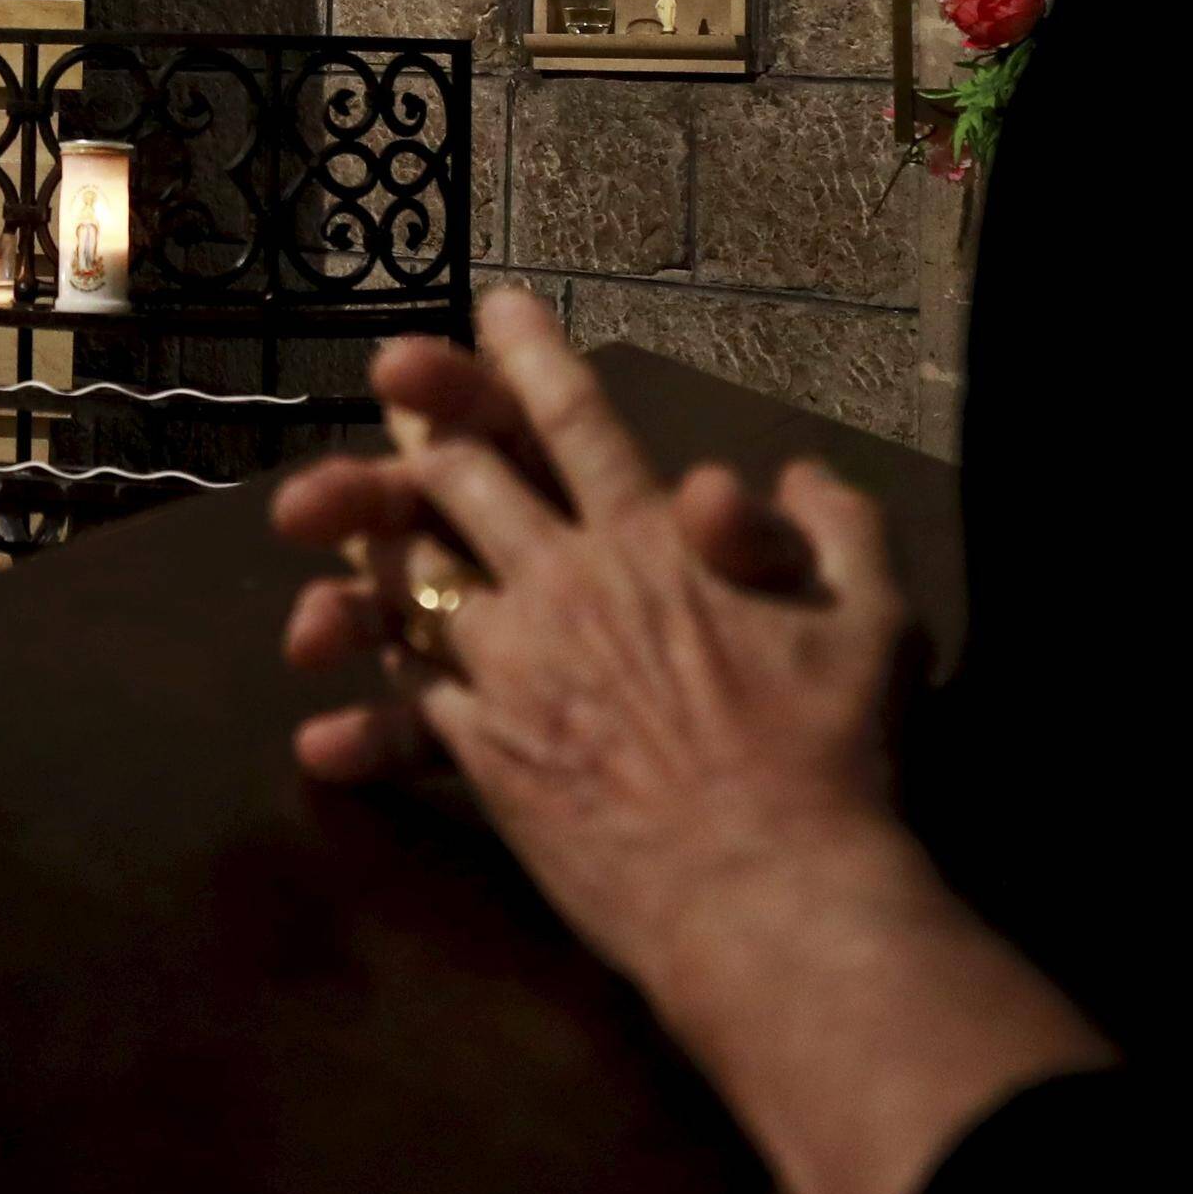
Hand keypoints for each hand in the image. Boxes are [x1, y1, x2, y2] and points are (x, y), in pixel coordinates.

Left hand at [273, 292, 908, 992]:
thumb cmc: (833, 755)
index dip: (528, 355)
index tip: (493, 304)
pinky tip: (322, 712)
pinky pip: (407, 705)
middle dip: (416, 421)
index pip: (575, 421)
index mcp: (651, 541)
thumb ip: (839, 528)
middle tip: (384, 380)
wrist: (769, 889)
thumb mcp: (874, 618)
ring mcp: (513, 669)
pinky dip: (363, 706)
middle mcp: (565, 586)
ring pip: (412, 579)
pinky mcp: (487, 753)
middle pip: (463, 480)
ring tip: (318, 518)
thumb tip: (798, 470)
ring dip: (364, 545)